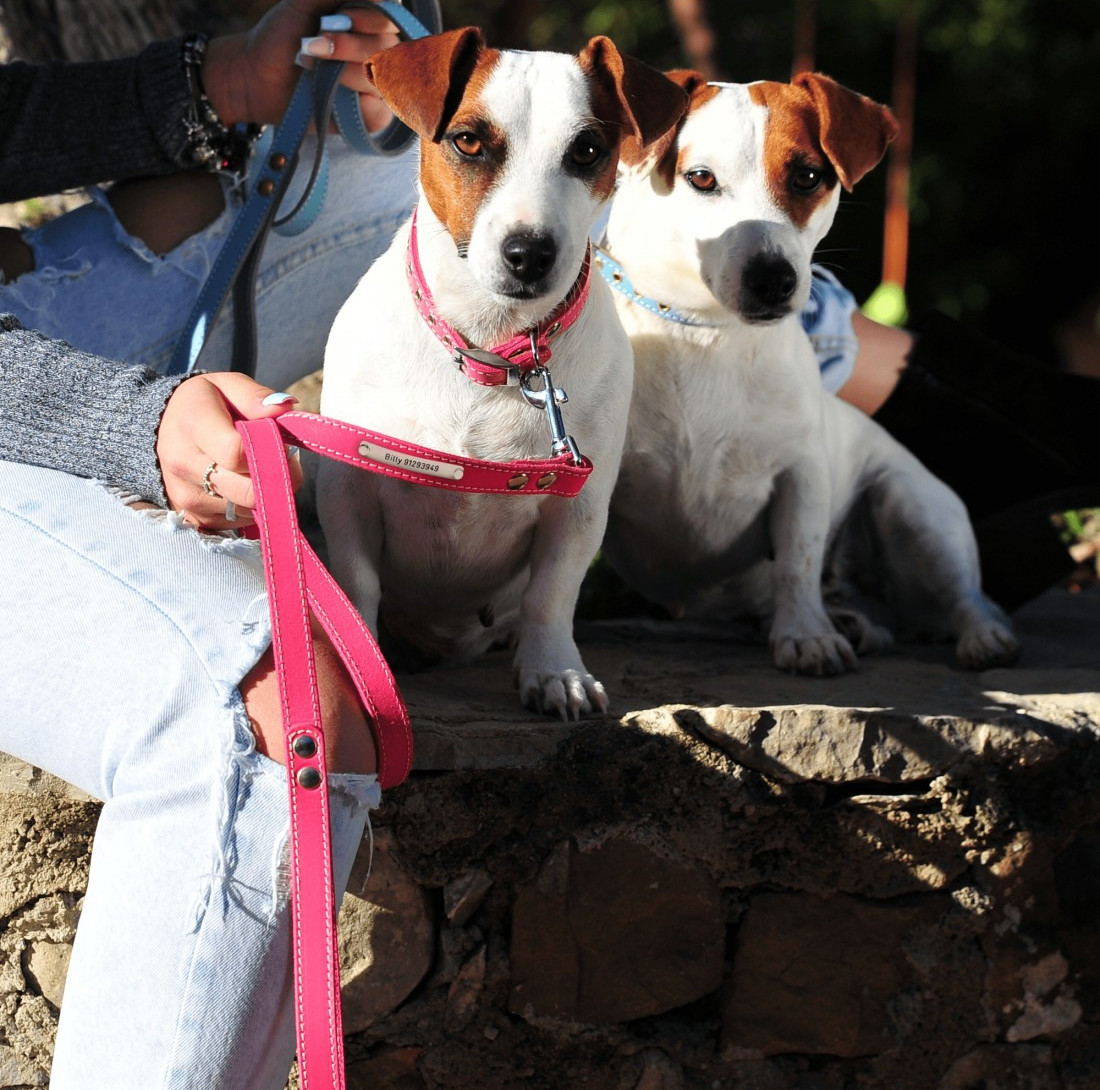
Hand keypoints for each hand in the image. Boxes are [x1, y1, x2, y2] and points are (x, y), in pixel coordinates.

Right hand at [157, 373, 303, 530]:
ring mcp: (185, 495)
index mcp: (193, 425)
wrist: (159, 427)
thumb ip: (256, 397)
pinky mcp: (191, 516)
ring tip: (254, 470)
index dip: (269, 454)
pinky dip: (246, 508)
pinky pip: (235, 522)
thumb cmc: (204, 404)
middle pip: (246, 491)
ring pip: (245, 510)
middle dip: (275, 480)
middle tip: (281, 463)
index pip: (238, 454)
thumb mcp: (228, 385)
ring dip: (261, 494)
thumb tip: (284, 408)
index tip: (283, 446)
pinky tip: (240, 485)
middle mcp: (183, 464)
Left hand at [203, 1, 401, 130]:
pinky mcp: (367, 117)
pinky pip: (378, 113)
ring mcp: (373, 86)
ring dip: (345, 73)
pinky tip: (331, 94)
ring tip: (311, 66)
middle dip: (351, 46)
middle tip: (316, 45)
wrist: (257, 75)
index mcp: (366, 23)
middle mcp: (375, 53)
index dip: (373, 17)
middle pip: (388, 48)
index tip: (346, 17)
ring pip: (381, 79)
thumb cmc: (280, 36)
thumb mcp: (303, 3)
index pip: (389, 18)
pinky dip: (355, 103)